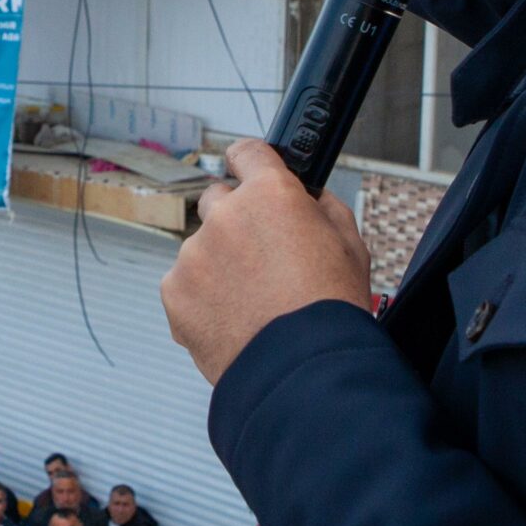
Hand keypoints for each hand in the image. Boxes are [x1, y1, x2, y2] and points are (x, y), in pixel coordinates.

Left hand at [163, 139, 370, 383]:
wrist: (300, 373)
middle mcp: (225, 215)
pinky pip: (185, 285)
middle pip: (219, 201)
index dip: (250, 162)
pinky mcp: (174, 291)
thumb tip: (306, 197)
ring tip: (253, 304)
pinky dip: (202, 299)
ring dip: (220, 266)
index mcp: (270, 194)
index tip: (249, 171)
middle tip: (261, 258)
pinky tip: (234, 320)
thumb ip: (322, 208)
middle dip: (236, 221)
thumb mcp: (350, 246)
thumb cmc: (330, 312)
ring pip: (202, 249)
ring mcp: (194, 254)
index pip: (247, 152)